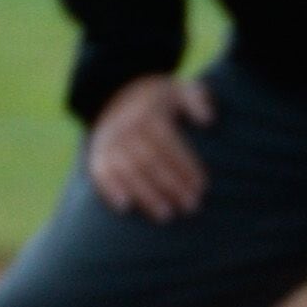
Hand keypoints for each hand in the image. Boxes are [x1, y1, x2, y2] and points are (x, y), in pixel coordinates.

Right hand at [88, 75, 214, 220]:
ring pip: (126, 169)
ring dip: (146, 194)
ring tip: (167, 215)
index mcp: (148, 113)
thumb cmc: (160, 103)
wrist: (118, 95)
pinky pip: (100, 171)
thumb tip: (208, 119)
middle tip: (191, 207)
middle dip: (171, 185)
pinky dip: (109, 188)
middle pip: (148, 159)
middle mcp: (126, 127)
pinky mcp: (98, 153)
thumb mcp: (179, 92)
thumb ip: (197, 99)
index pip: (167, 141)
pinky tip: (125, 207)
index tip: (202, 187)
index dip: (185, 165)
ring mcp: (109, 141)